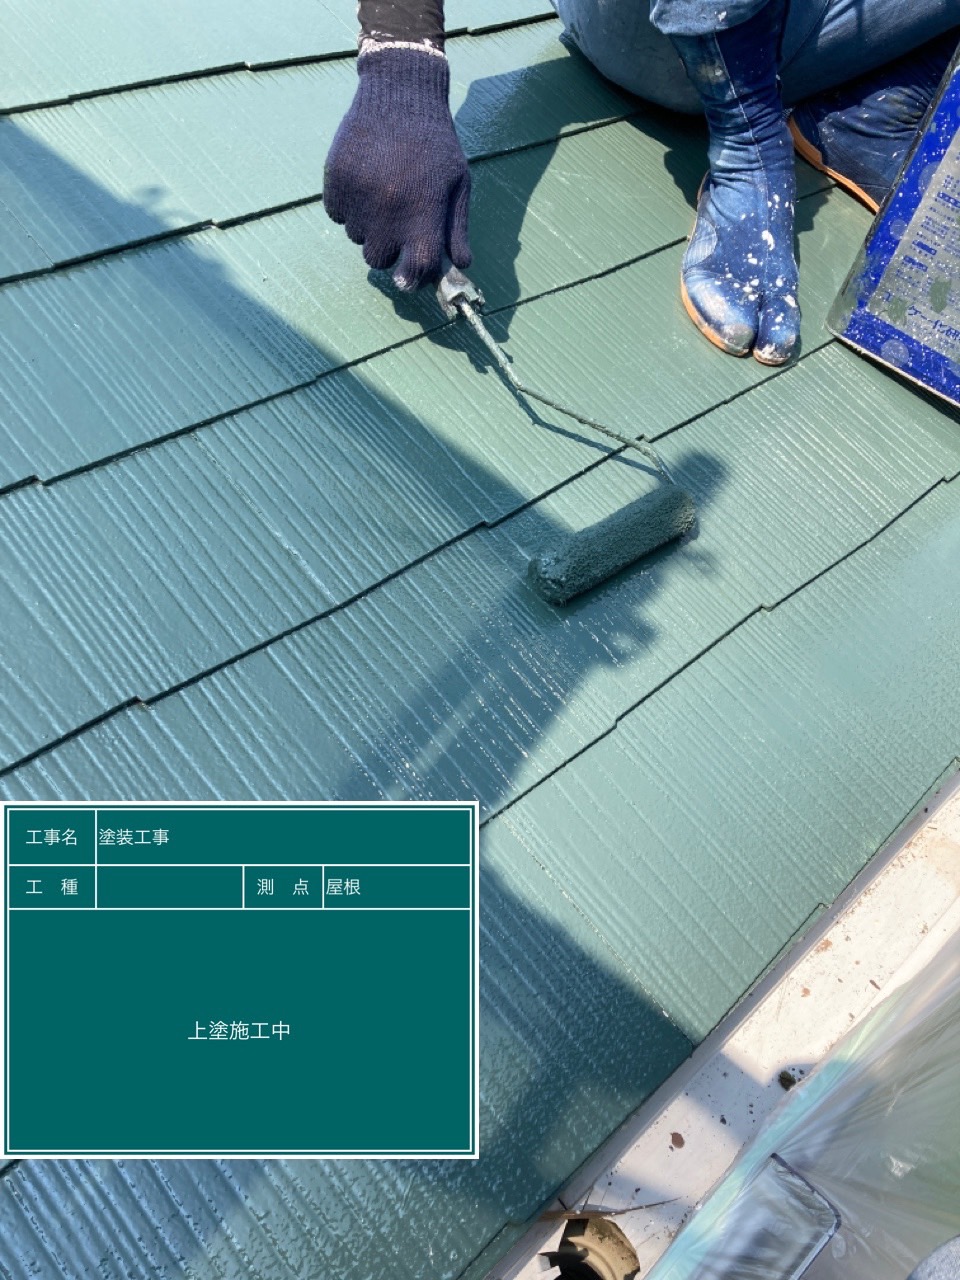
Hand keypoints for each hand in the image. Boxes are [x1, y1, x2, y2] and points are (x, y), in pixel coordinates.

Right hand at [323, 46, 471, 289]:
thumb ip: (457, 228)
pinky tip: (363, 181)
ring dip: (367, 226)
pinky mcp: (335, 182)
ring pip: (356, 238)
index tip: (409, 278)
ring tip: (381, 193)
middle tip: (396, 224)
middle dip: (387, 250)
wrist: (399, 93)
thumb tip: (461, 266)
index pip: (416, 268)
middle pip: (379, 260)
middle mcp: (388, 210)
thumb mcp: (458, 183)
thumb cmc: (435, 142)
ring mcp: (358, 197)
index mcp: (423, 212)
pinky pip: (337, 215)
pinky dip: (348, 207)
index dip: (413, 278)